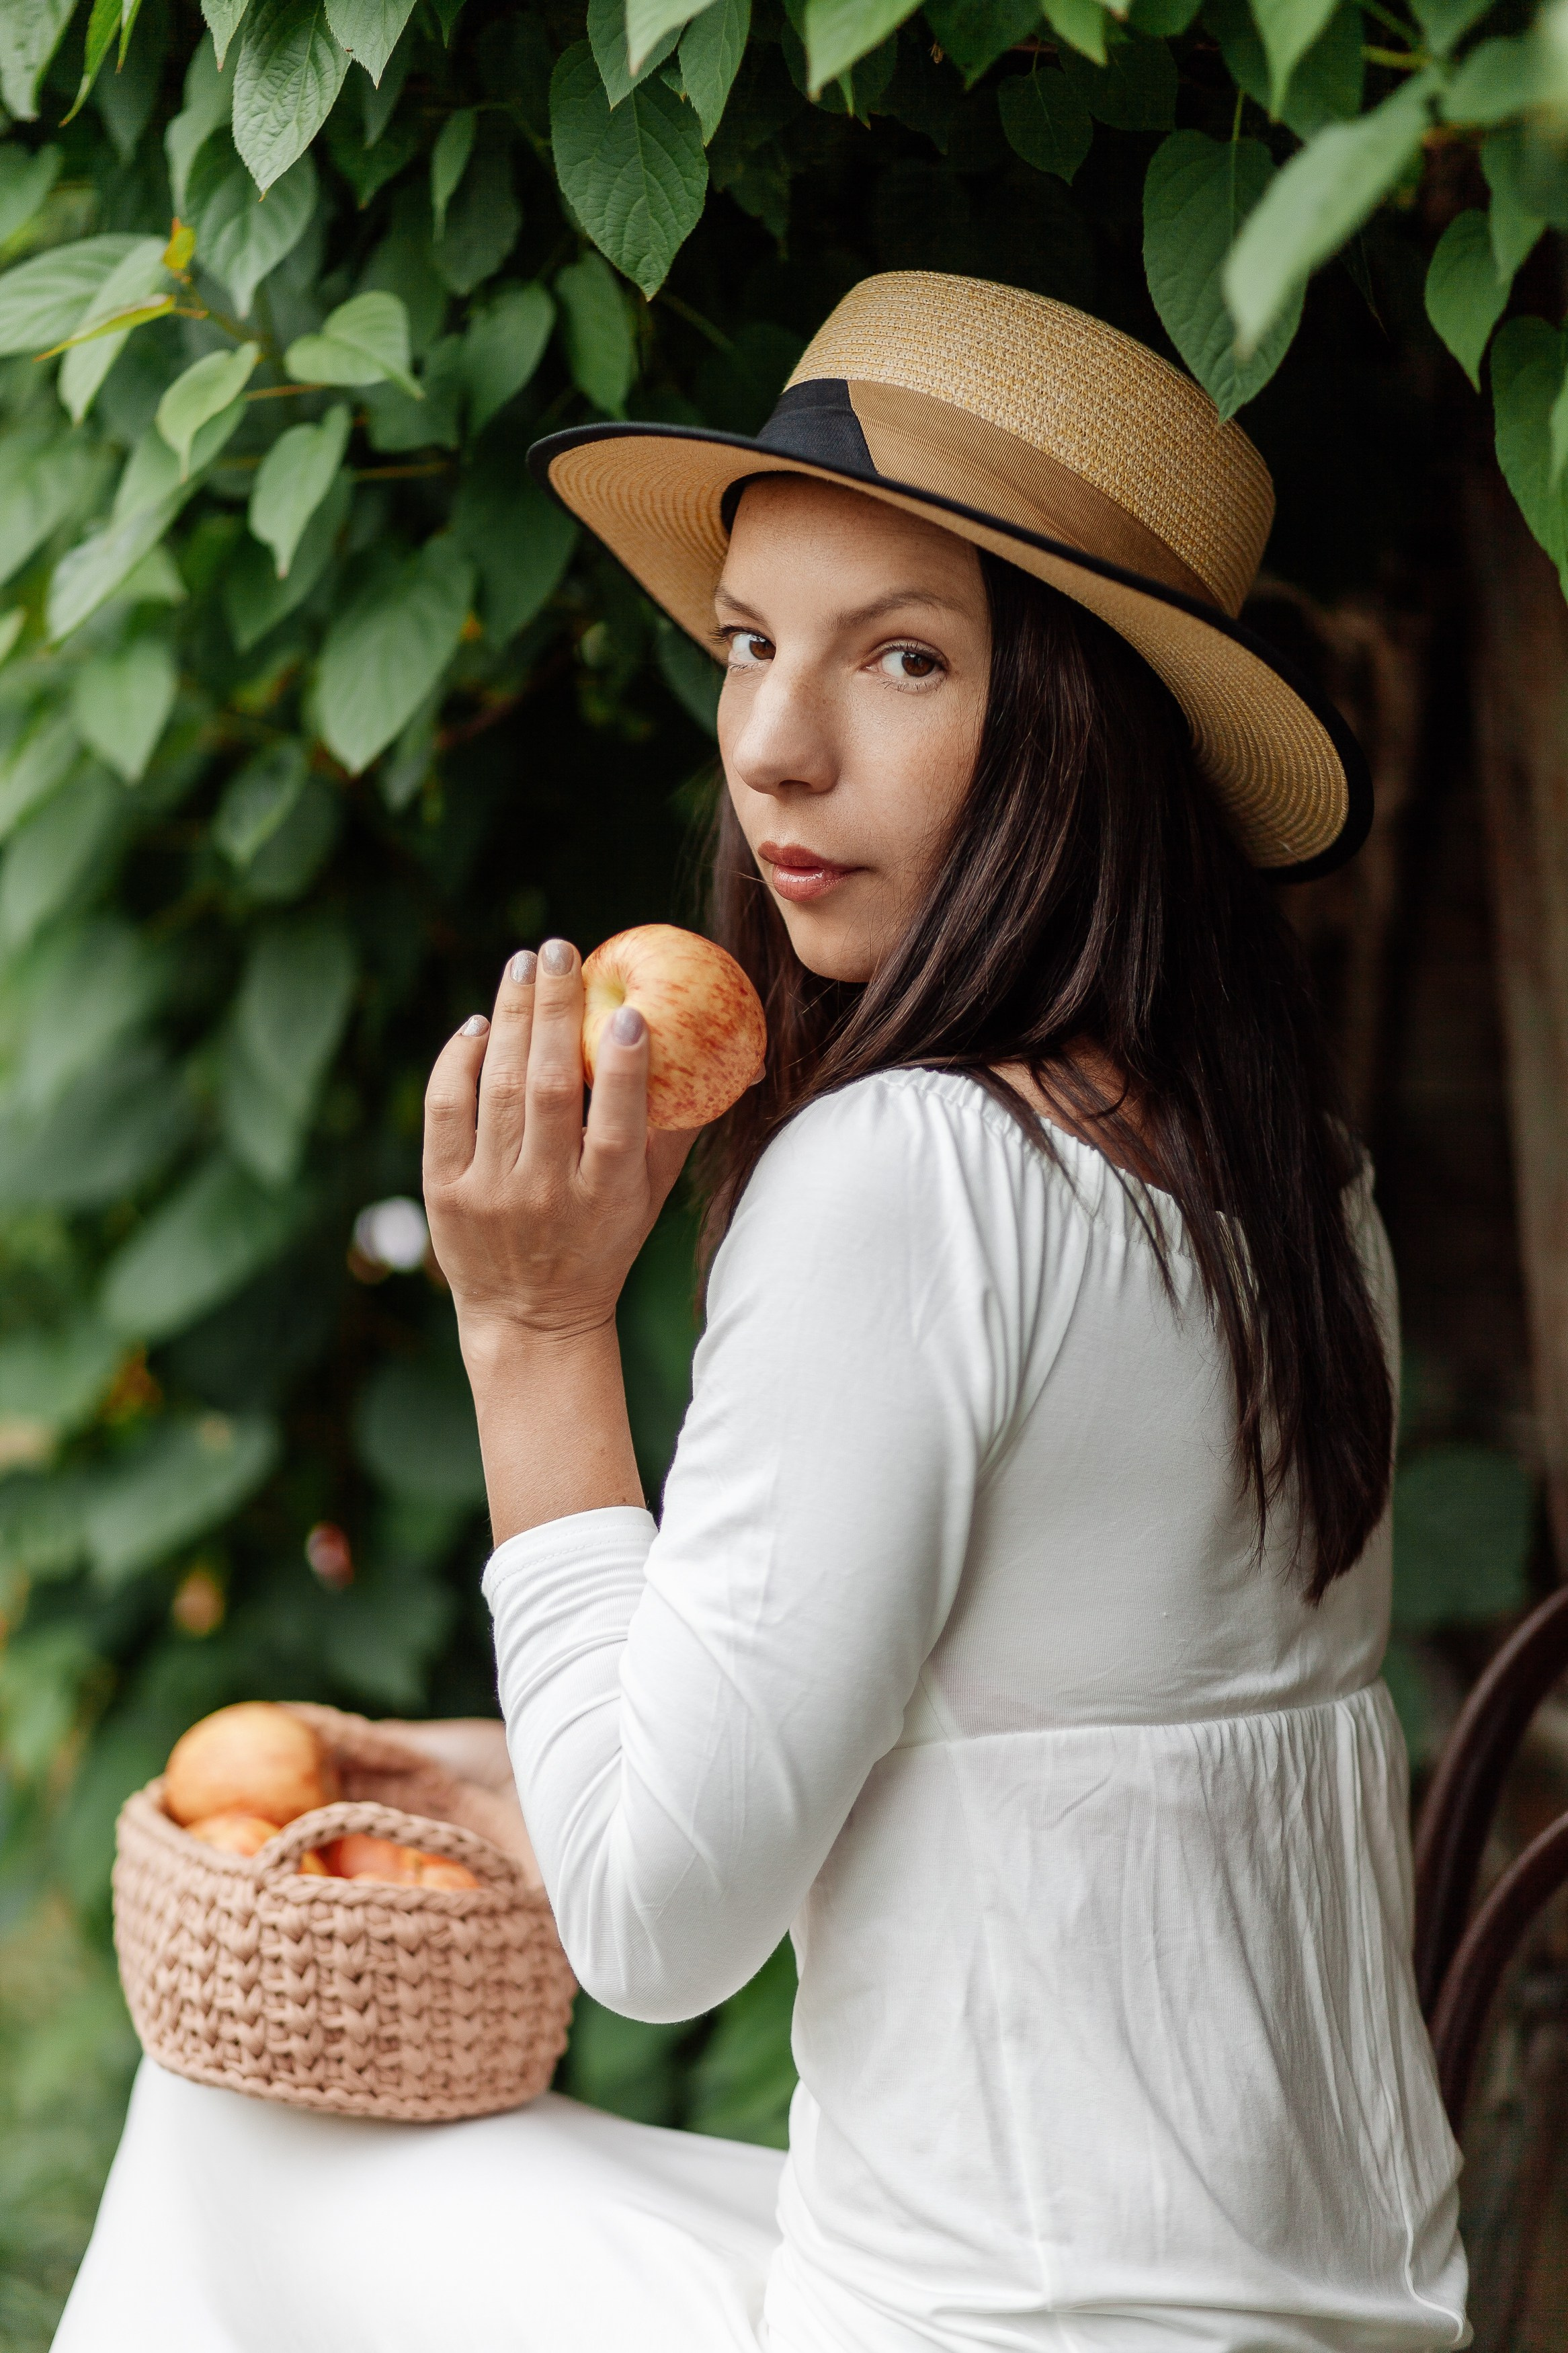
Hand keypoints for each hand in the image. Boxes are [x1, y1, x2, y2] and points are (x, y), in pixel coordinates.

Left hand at [423, 939, 695, 1350]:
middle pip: (549, 1088)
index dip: (622, 1064)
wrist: (531, 1317)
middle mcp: (549, 1192)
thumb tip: (743, 1060)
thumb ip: (681, 1126)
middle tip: (558, 948)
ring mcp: (492, 1192)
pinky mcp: (445, 1193)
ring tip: (522, 965)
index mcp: (609, 1193)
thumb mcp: (651, 1195)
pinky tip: (479, 1025)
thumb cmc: (603, 1240)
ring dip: (509, 1017)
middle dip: (553, 1008)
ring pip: (498, 1088)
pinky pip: (447, 1111)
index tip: (628, 1009)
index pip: (616, 1121)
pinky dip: (459, 1061)